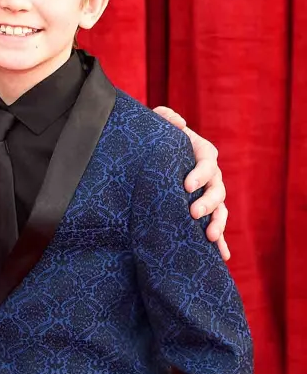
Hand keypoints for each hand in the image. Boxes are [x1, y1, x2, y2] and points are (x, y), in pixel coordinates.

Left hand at [153, 106, 228, 260]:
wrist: (151, 157)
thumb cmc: (157, 138)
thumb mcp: (159, 123)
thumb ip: (166, 117)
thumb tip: (177, 121)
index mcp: (203, 153)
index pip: (208, 163)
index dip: (200, 174)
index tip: (186, 185)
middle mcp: (211, 176)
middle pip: (217, 190)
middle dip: (208, 202)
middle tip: (193, 213)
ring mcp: (210, 196)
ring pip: (221, 210)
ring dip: (218, 224)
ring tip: (208, 237)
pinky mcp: (205, 213)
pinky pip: (216, 228)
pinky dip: (220, 242)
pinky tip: (222, 257)